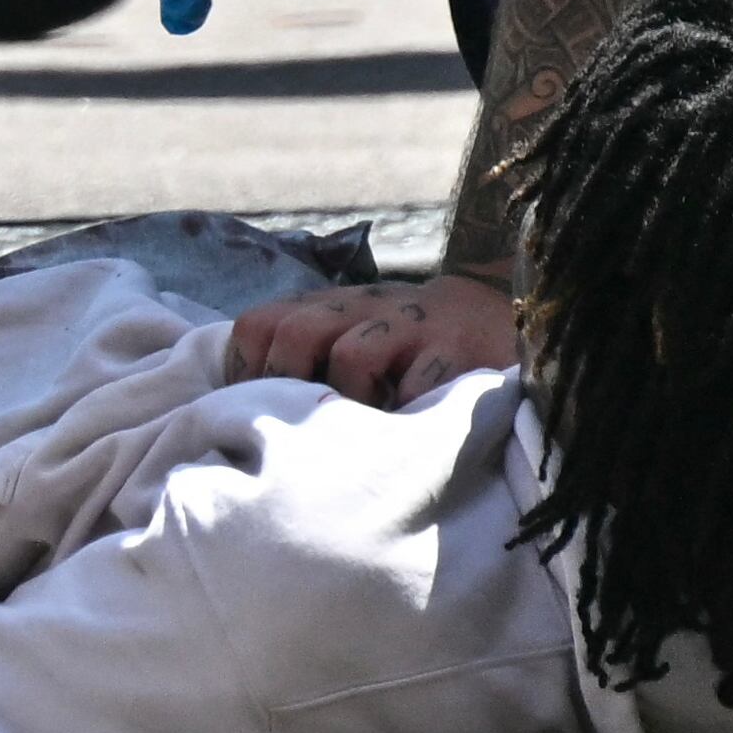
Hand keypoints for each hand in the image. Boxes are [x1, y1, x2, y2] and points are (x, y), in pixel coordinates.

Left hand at [226, 275, 521, 404]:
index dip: (247, 368)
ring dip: (350, 399)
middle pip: (295, 332)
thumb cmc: (404, 342)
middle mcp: (363, 308)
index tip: (254, 410)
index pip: (258, 324)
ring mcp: (411, 325)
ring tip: (363, 426)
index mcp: (328, 307)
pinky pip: (416, 385)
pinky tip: (408, 426)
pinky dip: (406, 410)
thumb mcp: (349, 333)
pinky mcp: (456, 350)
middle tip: (305, 426)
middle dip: (290, 383)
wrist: (494, 316)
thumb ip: (304, 356)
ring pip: (351, 355)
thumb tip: (238, 409)